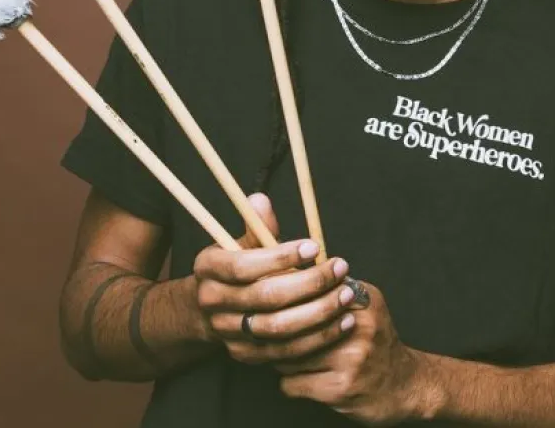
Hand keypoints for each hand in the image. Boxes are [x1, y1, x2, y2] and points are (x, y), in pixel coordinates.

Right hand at [191, 194, 357, 364]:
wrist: (215, 310)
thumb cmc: (238, 267)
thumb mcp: (242, 243)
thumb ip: (257, 225)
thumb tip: (260, 200)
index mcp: (208, 268)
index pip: (243, 265)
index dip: (280, 257)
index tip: (314, 247)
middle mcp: (212, 302)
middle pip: (265, 297)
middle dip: (309, 283)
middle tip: (341, 269)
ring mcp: (228, 333)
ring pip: (278, 328)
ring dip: (319, 313)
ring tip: (346, 295)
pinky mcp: (247, 356)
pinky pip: (287, 352)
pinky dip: (318, 338)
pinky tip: (342, 322)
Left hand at [274, 282, 436, 425]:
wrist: (405, 384)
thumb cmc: (374, 342)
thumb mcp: (364, 305)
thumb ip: (333, 290)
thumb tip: (284, 277)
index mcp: (362, 298)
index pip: (307, 291)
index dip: (285, 300)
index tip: (276, 307)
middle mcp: (359, 324)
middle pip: (291, 323)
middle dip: (279, 333)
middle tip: (278, 338)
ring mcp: (351, 357)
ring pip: (286, 355)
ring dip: (283, 360)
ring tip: (295, 360)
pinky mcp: (341, 388)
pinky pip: (291, 383)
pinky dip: (291, 384)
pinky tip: (305, 380)